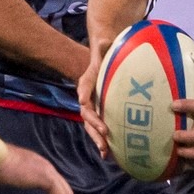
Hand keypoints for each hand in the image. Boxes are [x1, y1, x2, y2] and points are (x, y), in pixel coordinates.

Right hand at [76, 40, 110, 156]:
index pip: (84, 87)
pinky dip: (103, 141)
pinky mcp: (100, 116)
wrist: (103, 64)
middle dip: (94, 125)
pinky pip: (99, 129)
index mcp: (87, 82)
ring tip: (105, 152)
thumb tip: (105, 39)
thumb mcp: (104, 48)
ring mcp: (93, 108)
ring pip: (92, 126)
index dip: (84, 93)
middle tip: (104, 134)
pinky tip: (110, 154)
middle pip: (87, 113)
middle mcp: (87, 98)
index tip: (83, 101)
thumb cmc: (105, 56)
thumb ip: (104, 46)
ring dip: (97, 138)